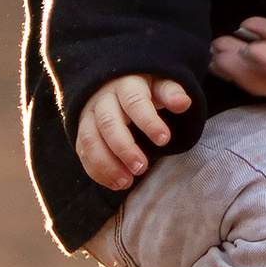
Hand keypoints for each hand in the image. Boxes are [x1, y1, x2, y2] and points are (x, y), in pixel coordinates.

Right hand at [75, 72, 192, 188]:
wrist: (115, 82)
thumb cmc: (144, 88)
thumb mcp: (160, 85)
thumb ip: (171, 93)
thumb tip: (184, 102)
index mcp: (127, 85)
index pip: (135, 102)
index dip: (148, 121)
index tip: (164, 140)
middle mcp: (104, 99)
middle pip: (108, 123)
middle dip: (124, 148)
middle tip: (142, 168)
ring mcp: (89, 115)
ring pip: (90, 140)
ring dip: (106, 164)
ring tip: (126, 182)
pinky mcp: (81, 131)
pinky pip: (83, 152)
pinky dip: (96, 171)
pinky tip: (115, 183)